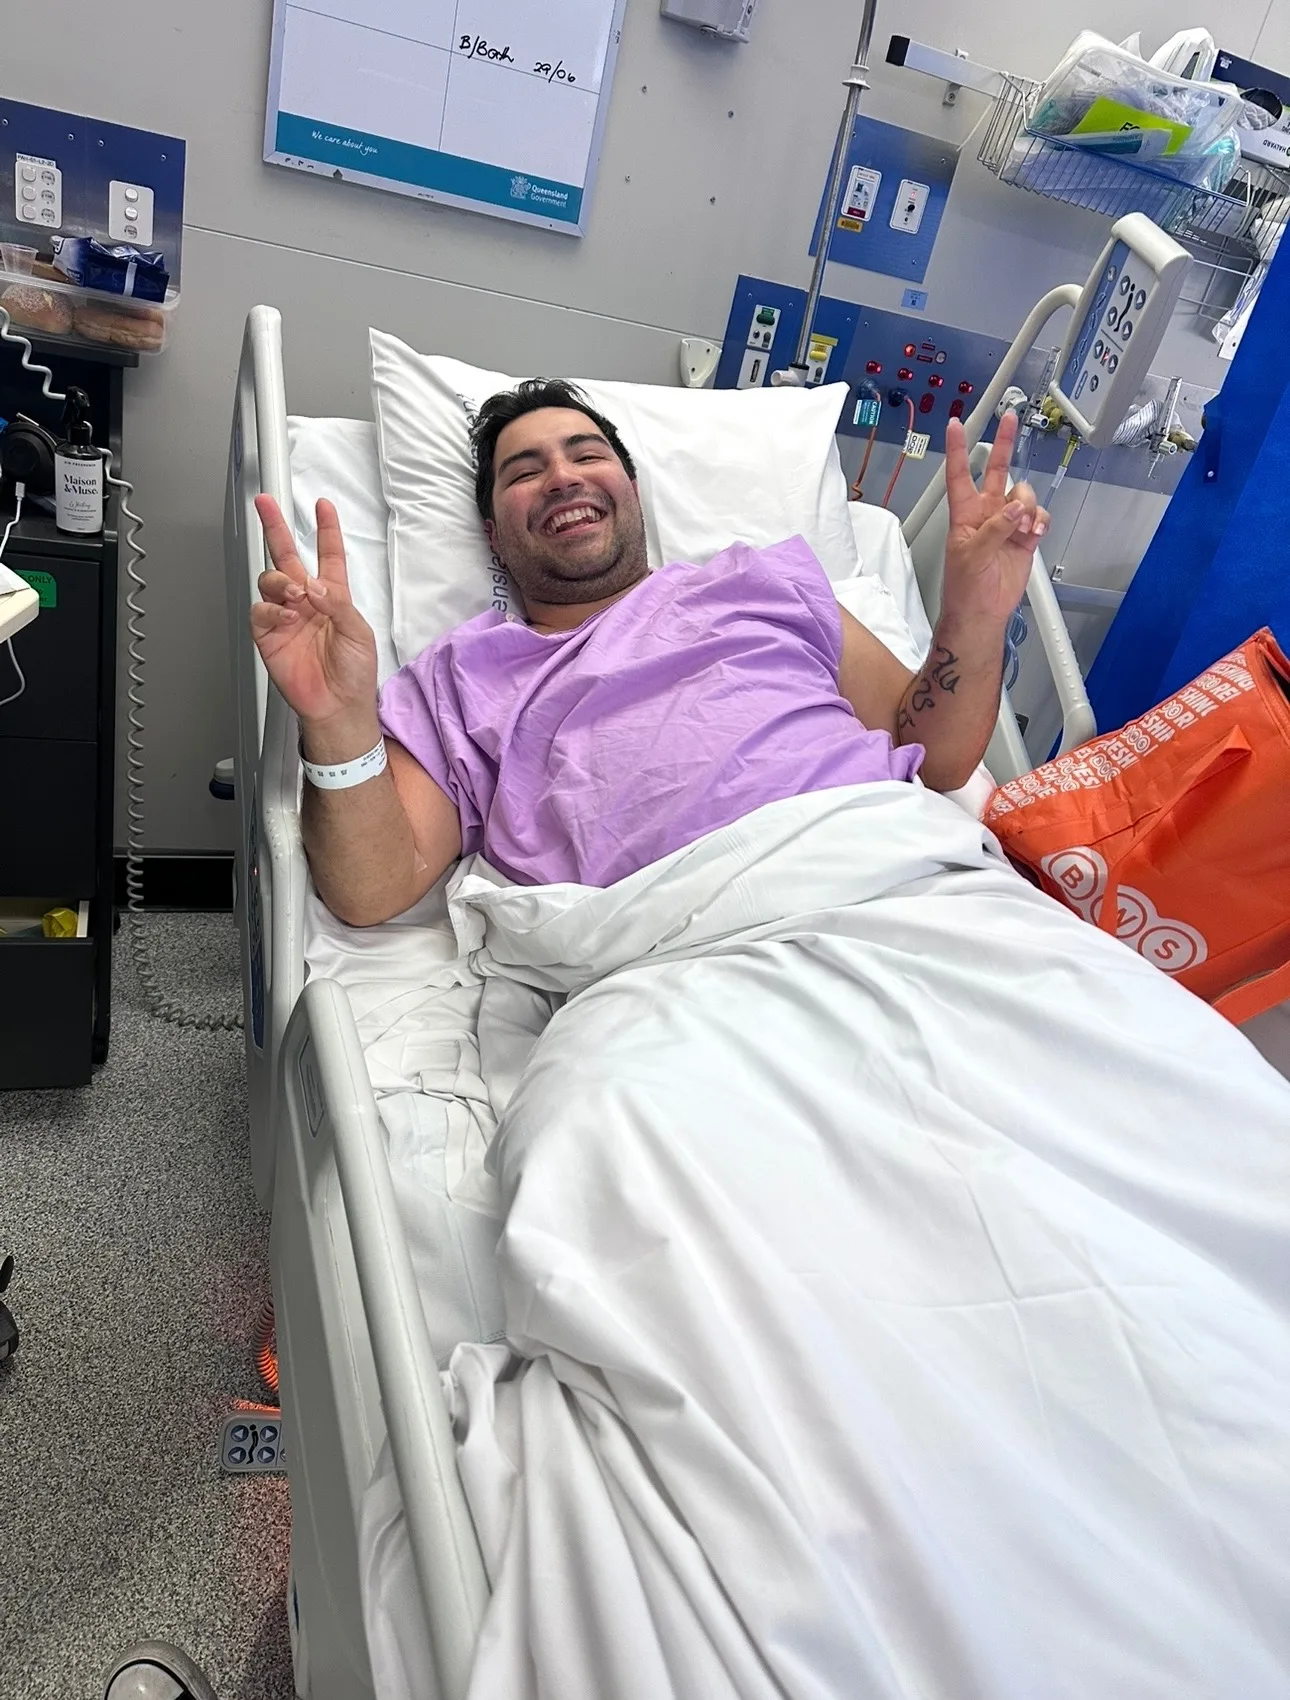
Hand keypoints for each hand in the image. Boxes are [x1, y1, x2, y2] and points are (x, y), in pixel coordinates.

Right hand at [252, 495, 378, 739]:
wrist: (337, 706)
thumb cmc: (355, 672)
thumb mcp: (359, 632)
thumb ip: (337, 604)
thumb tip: (314, 584)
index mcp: (332, 595)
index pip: (328, 554)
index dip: (326, 529)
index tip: (324, 505)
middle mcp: (306, 601)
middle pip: (287, 556)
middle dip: (275, 527)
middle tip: (266, 504)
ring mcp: (285, 616)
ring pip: (270, 580)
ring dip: (281, 581)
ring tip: (296, 597)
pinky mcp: (268, 635)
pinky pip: (260, 611)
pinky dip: (272, 610)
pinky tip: (287, 617)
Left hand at [942, 412, 1049, 627]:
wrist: (983, 613)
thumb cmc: (965, 589)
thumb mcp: (972, 555)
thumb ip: (994, 528)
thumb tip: (1015, 510)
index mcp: (964, 514)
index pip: (958, 475)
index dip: (956, 449)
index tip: (955, 425)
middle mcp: (986, 513)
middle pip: (996, 471)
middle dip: (1004, 445)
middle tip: (1010, 419)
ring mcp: (1007, 524)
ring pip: (1023, 495)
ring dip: (1027, 506)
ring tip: (1022, 527)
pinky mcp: (1024, 536)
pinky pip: (1037, 516)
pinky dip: (1039, 519)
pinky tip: (1034, 532)